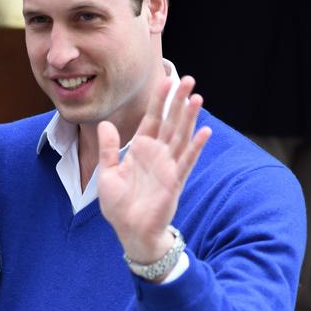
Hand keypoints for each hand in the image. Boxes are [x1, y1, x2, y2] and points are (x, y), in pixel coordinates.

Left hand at [97, 75, 210, 263]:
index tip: (164, 81)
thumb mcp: (108, 174)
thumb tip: (106, 124)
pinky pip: (186, 161)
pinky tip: (204, 131)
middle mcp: (157, 155)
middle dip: (178, 102)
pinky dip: (195, 147)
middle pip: (170, 123)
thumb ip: (109, 149)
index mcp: (140, 151)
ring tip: (198, 98)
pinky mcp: (175, 181)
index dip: (158, 102)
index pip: (152, 120)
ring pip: (181, 137)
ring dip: (189, 118)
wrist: (130, 231)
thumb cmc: (119, 205)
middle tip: (189, 80)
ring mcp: (168, 167)